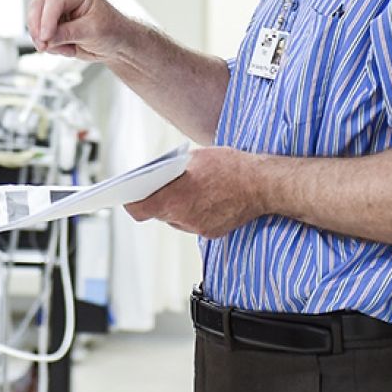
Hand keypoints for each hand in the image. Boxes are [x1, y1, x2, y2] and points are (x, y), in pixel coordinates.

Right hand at [26, 0, 129, 62]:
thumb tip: (47, 38)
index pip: (54, 0)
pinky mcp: (52, 26)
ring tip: (65, 50)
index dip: (47, 18)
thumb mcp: (93, 31)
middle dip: (38, 28)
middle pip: (38, 6)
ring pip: (35, 22)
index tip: (46, 37)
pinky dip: (50, 46)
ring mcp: (56, 12)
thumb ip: (69, 33)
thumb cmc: (112, 30)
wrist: (116, 43)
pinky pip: (40, 35)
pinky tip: (67, 49)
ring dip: (45, 40)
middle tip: (43, 46)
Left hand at [125, 146, 265, 238]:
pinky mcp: (213, 232)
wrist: (263, 184)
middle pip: (158, 213)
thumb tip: (156, 176)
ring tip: (184, 189)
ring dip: (175, 206)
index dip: (131, 202)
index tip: (127, 194)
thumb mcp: (192, 158)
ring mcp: (199, 228)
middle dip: (156, 199)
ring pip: (176, 219)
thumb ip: (169, 171)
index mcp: (174, 199)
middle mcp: (184, 218)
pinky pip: (193, 223)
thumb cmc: (228, 166)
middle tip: (154, 186)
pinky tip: (202, 197)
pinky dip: (193, 212)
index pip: (139, 209)